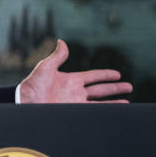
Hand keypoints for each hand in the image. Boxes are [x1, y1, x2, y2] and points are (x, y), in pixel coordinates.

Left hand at [17, 39, 132, 103]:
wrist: (26, 103)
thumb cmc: (33, 85)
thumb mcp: (45, 67)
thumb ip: (57, 56)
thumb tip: (62, 41)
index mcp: (71, 80)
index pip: (93, 77)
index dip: (105, 75)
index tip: (118, 74)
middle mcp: (76, 92)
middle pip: (100, 90)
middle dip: (115, 89)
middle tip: (129, 87)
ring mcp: (76, 104)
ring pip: (100, 103)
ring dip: (114, 103)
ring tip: (127, 104)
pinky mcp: (74, 113)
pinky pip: (93, 113)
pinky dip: (104, 113)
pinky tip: (114, 114)